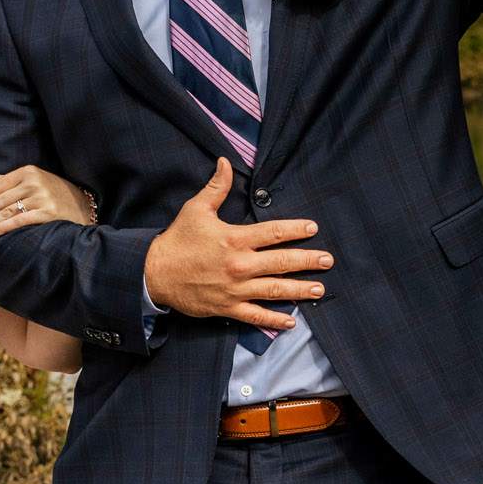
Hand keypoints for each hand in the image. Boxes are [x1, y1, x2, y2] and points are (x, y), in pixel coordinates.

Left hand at [0, 166, 94, 235]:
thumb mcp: (30, 182)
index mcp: (28, 171)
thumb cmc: (52, 193)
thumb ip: (3, 180)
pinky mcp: (48, 212)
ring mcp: (42, 197)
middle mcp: (34, 182)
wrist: (83, 205)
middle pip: (0, 200)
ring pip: (7, 212)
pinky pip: (19, 221)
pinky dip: (3, 228)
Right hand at [142, 158, 329, 331]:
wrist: (155, 273)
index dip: (296, 230)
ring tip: (318, 289)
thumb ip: (216, 187)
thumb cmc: (177, 240)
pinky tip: (290, 321)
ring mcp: (235, 288)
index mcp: (235, 238)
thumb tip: (225, 161)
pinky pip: (255, 315)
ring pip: (274, 290)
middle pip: (281, 262)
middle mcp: (239, 264)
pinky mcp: (227, 307)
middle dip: (307, 261)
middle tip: (328, 260)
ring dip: (299, 290)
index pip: (273, 232)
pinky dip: (274, 320)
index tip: (313, 228)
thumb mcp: (196, 209)